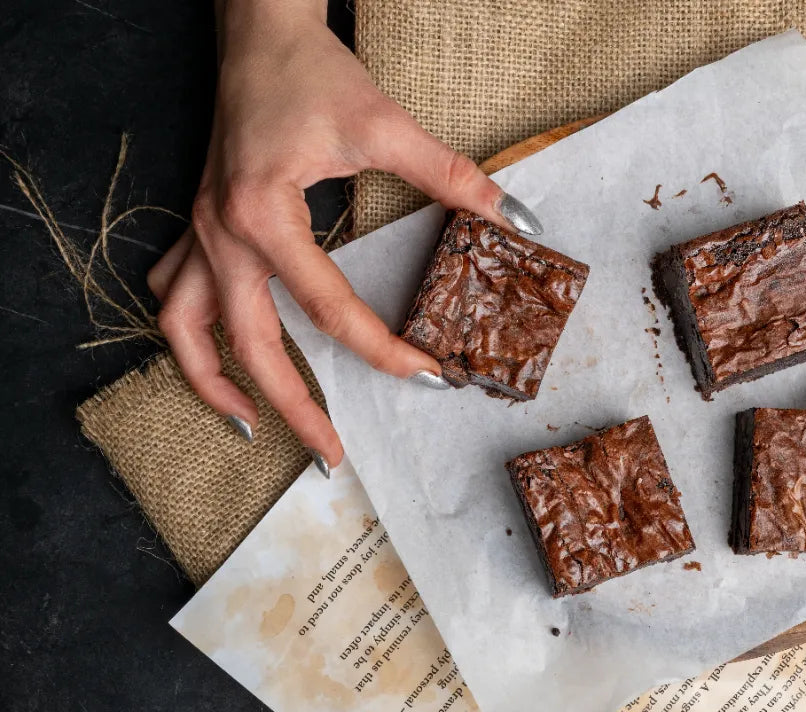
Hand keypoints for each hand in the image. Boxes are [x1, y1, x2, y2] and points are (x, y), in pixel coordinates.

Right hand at [148, 0, 539, 471]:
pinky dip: (189, 340)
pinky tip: (217, 362)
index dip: (382, 350)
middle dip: (294, 407)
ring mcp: (201, 235)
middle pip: (251, 345)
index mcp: (264, 214)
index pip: (330, 308)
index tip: (427, 376)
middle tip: (331, 455)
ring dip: (212, 385)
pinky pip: (173, 299)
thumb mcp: (383, 124)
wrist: (257, 34)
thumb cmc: (310, 73)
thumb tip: (511, 218)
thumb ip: (449, 176)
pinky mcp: (198, 229)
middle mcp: (222, 235)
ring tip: (251, 428)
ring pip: (186, 331)